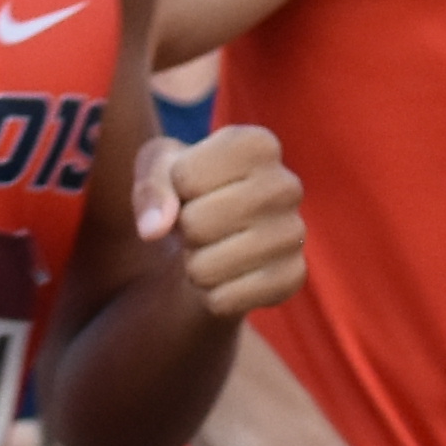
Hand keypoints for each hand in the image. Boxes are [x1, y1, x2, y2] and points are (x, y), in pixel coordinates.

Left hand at [136, 124, 304, 323]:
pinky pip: (224, 300)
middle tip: (200, 224)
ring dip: (195, 265)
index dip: (174, 188)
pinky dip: (212, 295)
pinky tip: (228, 274)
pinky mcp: (292, 278)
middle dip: (184, 230)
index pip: (185, 177)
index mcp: (258, 144)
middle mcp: (286, 185)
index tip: (191, 186)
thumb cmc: (189, 190)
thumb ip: (150, 186)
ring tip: (212, 248)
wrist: (221, 237)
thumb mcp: (159, 168)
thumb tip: (154, 229)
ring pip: (205, 267)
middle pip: (196, 223)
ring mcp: (294, 234)